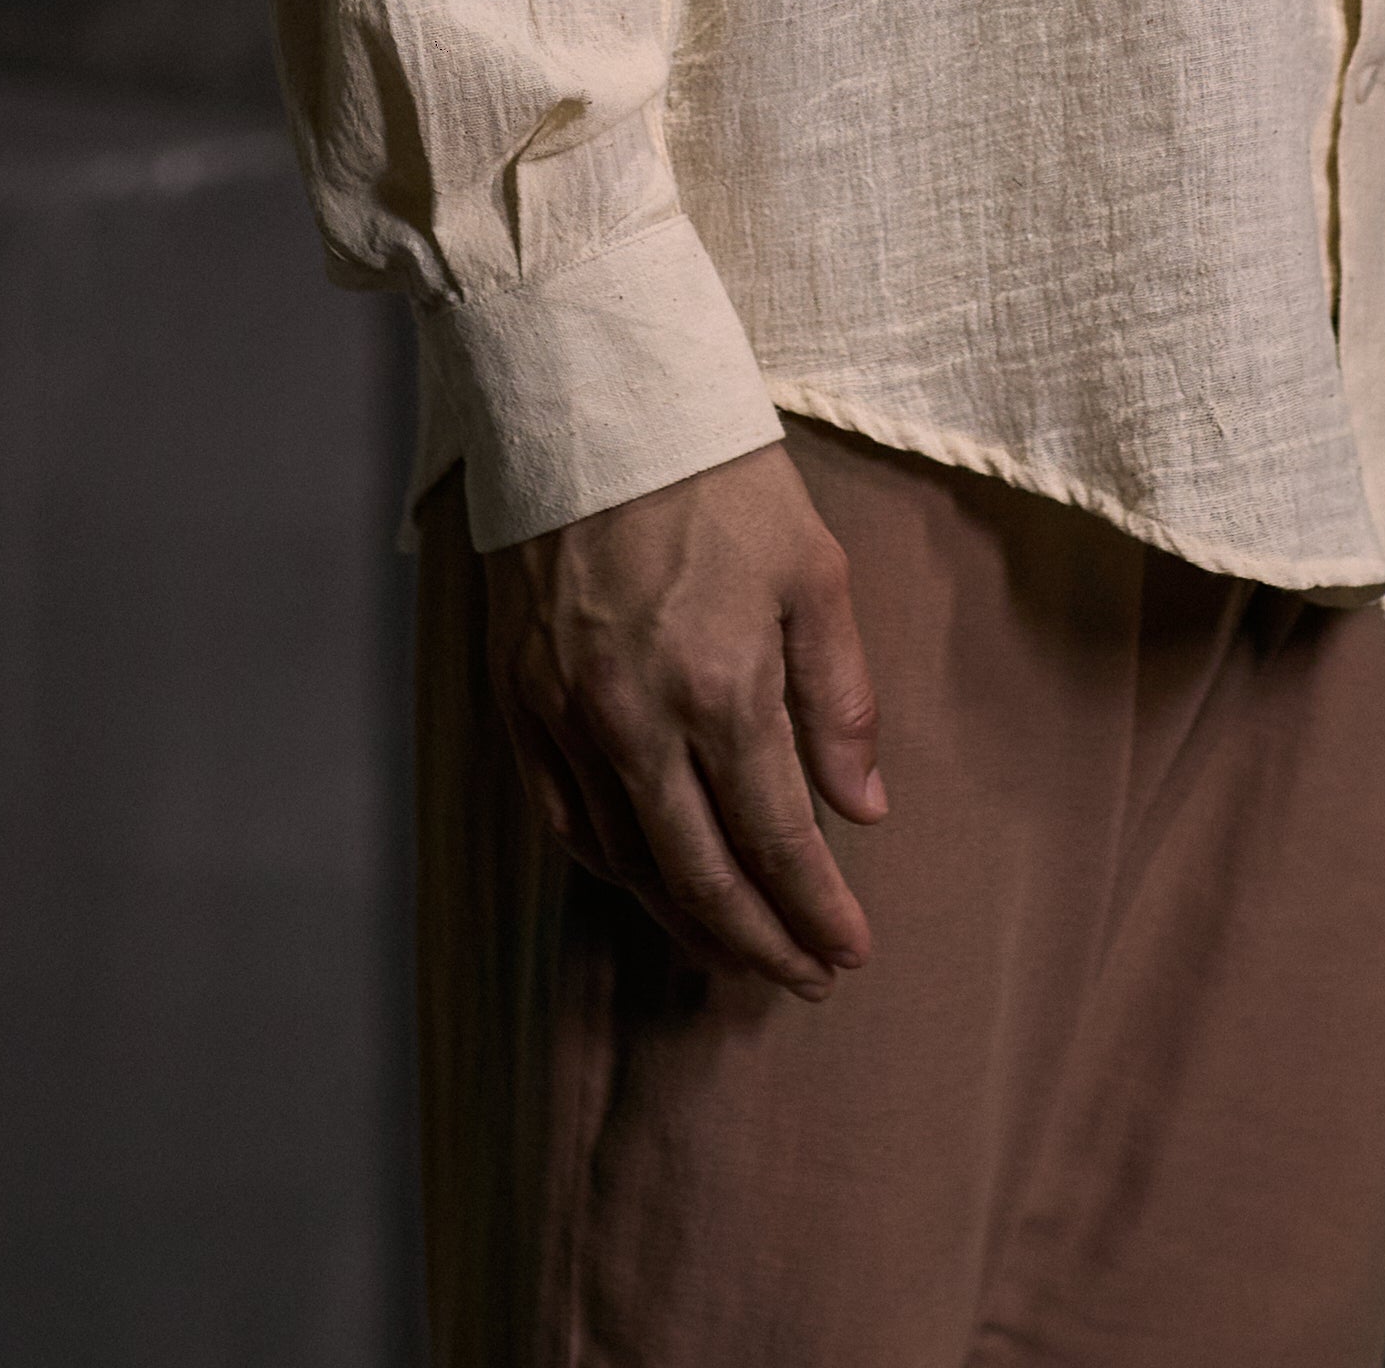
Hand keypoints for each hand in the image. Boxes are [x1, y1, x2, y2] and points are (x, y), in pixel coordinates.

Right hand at [478, 441, 889, 995]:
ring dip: (686, 921)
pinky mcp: (521, 701)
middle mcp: (637, 722)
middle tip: (804, 979)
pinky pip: (566, 820)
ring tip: (736, 948)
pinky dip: (614, 868)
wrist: (594, 404)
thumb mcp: (814, 571)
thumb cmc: (719, 478)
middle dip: (758, 944)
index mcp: (722, 688)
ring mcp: (568, 717)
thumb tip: (862, 810)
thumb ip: (840, 698)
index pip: (777, 839)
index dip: (815, 911)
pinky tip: (650, 882)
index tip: (849, 953)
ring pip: (628, 862)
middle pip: (699, 877)